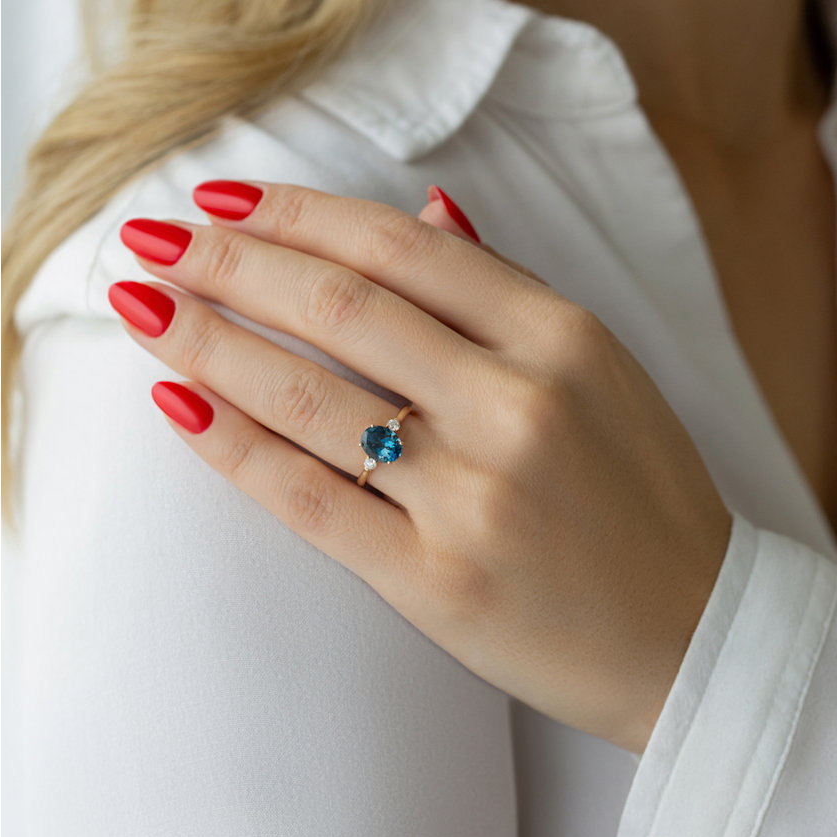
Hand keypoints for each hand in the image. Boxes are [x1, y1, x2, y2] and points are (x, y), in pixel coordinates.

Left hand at [107, 180, 730, 751]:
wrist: (697, 639)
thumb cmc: (644, 499)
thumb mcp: (605, 370)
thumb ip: (509, 290)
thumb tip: (425, 205)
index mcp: (561, 336)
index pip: (398, 246)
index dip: (294, 213)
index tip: (219, 197)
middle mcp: (516, 403)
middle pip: (339, 305)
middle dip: (227, 261)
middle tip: (148, 237)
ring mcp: (472, 494)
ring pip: (308, 395)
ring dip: (206, 340)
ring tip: (139, 305)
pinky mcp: (434, 579)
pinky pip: (307, 498)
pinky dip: (231, 446)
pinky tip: (176, 403)